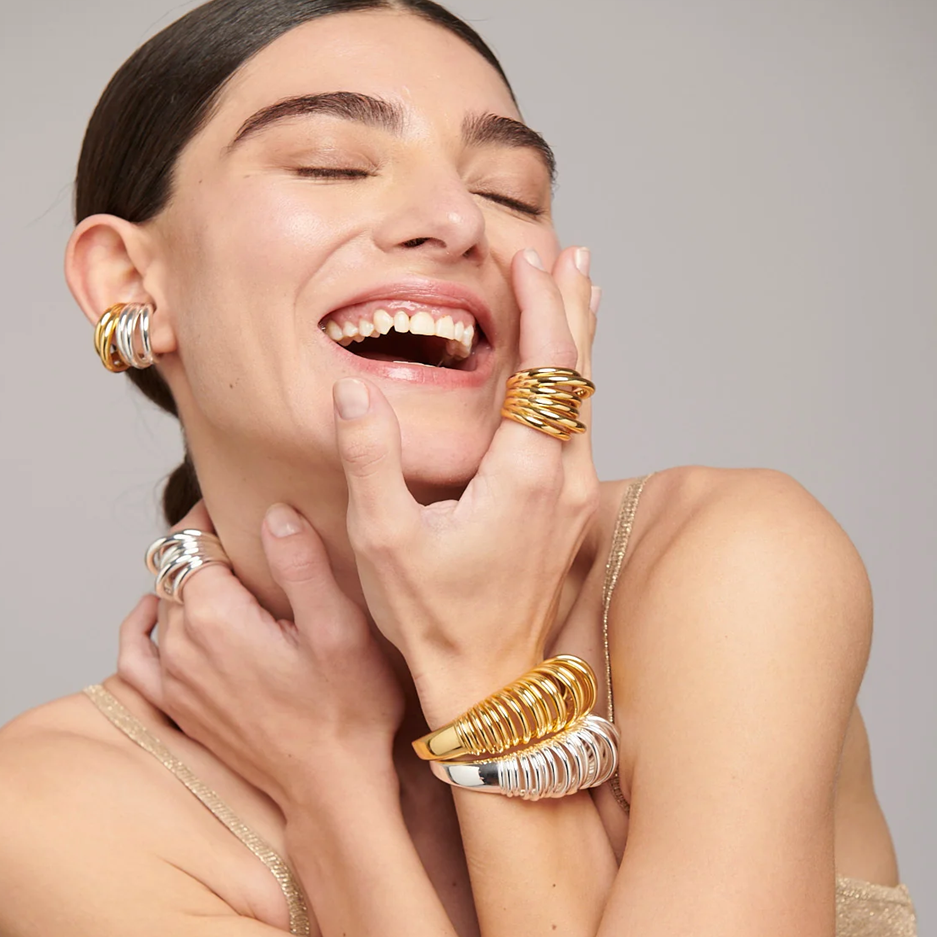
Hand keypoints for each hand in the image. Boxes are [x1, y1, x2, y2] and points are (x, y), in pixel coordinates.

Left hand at [117, 500, 404, 813]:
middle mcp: (182, 645)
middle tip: (251, 545)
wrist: (332, 786)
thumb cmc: (347, 711)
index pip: (195, 540)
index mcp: (216, 615)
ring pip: (163, 606)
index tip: (248, 511)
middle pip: (178, 571)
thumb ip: (301, 563)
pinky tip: (156, 615)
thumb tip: (272, 514)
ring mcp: (174, 680)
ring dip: (188, 586)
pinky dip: (142, 629)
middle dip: (206, 551)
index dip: (220, 520)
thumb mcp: (340, 628)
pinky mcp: (179, 708)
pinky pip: (136, 657)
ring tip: (228, 577)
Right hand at [334, 246, 600, 721]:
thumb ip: (370, 461)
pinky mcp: (569, 516)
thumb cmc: (433, 621)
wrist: (489, 686)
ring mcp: (574, 500)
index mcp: (526, 476)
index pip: (547, 367)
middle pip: (579, 372)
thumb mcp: (384, 541)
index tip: (527, 252)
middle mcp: (565, 481)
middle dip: (571, 304)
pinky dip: (572, 384)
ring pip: (585, 399)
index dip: (540, 303)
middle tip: (565, 250)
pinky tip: (564, 374)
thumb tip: (351, 392)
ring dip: (577, 341)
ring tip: (578, 286)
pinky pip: (578, 429)